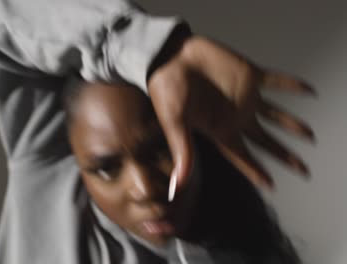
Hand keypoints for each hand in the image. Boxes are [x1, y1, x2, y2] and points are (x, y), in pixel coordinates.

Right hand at [148, 35, 315, 194]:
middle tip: (302, 170)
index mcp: (218, 130)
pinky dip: (292, 86)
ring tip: (309, 136)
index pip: (241, 156)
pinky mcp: (248, 75)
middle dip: (283, 155)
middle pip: (264, 141)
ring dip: (291, 125)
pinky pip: (276, 82)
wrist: (170, 56)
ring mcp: (243, 96)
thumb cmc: (166, 90)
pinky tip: (309, 91)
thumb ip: (182, 150)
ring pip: (274, 115)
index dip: (255, 171)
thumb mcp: (174, 123)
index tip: (270, 185)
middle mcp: (234, 116)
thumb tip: (179, 184)